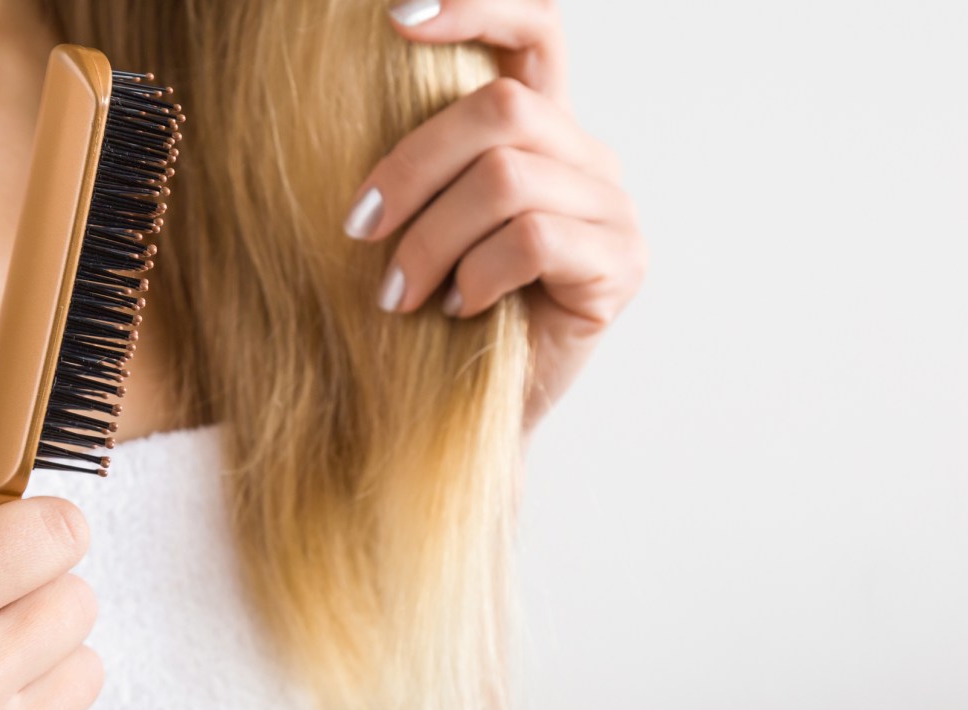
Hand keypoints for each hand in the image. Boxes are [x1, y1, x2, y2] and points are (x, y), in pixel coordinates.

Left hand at [344, 0, 647, 430]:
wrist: (467, 411)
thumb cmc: (434, 311)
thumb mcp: (420, 219)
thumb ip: (421, 159)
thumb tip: (347, 88)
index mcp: (541, 129)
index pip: (535, 28)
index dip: (476, 6)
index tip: (393, 18)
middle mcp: (587, 156)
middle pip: (501, 108)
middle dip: (411, 167)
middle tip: (360, 228)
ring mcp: (612, 210)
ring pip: (506, 179)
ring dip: (431, 240)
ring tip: (401, 293)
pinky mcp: (620, 266)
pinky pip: (531, 240)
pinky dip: (476, 276)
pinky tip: (461, 309)